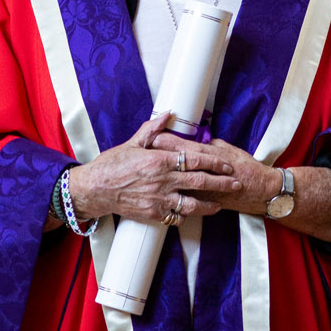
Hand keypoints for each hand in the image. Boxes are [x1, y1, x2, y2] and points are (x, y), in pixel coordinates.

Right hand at [67, 113, 241, 223]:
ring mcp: (159, 199)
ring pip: (193, 203)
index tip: (227, 165)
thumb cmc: (111, 165)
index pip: (197, 160)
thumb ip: (153, 129)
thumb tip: (167, 114)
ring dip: (210, 204)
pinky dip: (186, 215)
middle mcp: (163, 180)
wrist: (95, 189)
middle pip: (201, 182)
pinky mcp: (153, 214)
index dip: (216, 163)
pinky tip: (192, 212)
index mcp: (160, 160)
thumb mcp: (132, 143)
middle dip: (222, 183)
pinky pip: (176, 216)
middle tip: (236, 183)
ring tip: (220, 204)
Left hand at [152, 135, 277, 216]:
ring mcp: (201, 188)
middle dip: (157, 158)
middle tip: (141, 154)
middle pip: (175, 162)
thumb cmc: (245, 168)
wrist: (258, 190)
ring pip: (176, 181)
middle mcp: (201, 171)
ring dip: (162, 178)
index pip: (181, 146)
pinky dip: (172, 196)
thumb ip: (208, 145)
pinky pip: (184, 199)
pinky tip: (161, 195)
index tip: (151, 137)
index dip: (165, 141)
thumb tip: (195, 141)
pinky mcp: (202, 201)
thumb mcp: (227, 148)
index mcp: (206, 154)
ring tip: (147, 175)